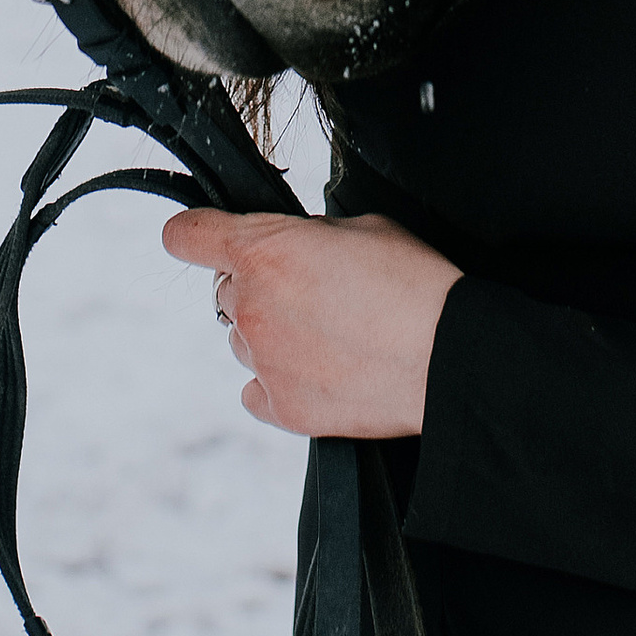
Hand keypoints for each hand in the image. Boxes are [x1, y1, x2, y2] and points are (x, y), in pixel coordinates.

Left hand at [164, 206, 459, 438]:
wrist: (449, 357)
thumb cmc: (415, 284)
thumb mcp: (363, 227)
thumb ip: (310, 236)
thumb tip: (299, 248)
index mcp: (264, 249)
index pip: (187, 237)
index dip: (191, 235)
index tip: (197, 240)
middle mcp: (250, 305)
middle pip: (226, 292)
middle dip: (258, 287)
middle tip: (313, 295)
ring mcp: (262, 361)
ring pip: (243, 341)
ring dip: (271, 335)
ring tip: (330, 337)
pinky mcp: (281, 408)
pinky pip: (256, 391)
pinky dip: (278, 383)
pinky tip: (319, 374)